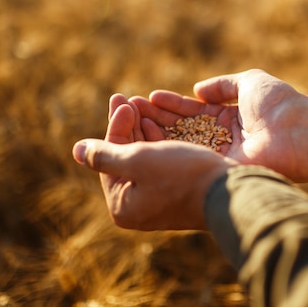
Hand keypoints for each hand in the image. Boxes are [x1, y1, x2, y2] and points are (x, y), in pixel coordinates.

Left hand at [72, 94, 234, 230]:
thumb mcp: (137, 161)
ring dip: (141, 131)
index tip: (122, 100)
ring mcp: (159, 202)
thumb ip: (103, 155)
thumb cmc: (183, 175)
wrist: (231, 193)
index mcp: (122, 206)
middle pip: (124, 159)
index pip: (107, 158)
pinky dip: (159, 144)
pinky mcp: (178, 194)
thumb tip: (75, 150)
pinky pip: (161, 165)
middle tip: (125, 98)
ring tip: (143, 105)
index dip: (114, 126)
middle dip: (126, 126)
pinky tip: (160, 124)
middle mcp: (138, 208)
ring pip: (143, 160)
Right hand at [133, 69, 307, 181]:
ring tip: (130, 117)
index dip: (171, 104)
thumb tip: (198, 89)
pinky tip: (145, 135)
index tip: (147, 98)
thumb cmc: (279, 103)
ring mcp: (219, 155)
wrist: (299, 132)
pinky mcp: (218, 168)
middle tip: (129, 108)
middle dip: (156, 118)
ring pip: (180, 143)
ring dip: (155, 131)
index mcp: (230, 118)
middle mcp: (222, 138)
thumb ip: (223, 85)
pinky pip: (187, 156)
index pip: (193, 111)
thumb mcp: (250, 82)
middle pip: (182, 127)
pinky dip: (167, 146)